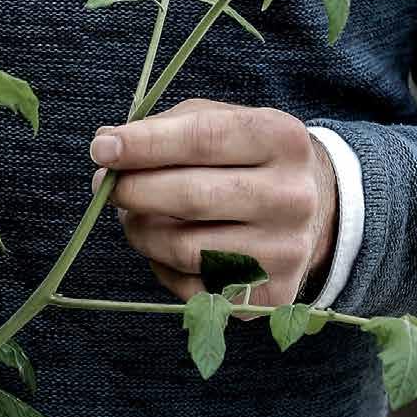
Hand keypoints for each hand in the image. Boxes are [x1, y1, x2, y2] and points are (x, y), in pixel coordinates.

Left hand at [89, 97, 336, 311]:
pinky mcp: (272, 296)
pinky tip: (163, 245)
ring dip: (140, 231)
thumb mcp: (222, 120)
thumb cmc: (249, 155)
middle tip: (105, 185)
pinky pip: (193, 288)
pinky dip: (162, 266)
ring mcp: (286, 251)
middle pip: (191, 197)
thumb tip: (107, 149)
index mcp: (281, 138)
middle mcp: (292, 196)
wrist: (315, 208)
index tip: (101, 148)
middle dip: (133, 190)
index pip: (202, 139)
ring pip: (185, 248)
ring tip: (131, 215)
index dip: (145, 145)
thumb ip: (166, 128)